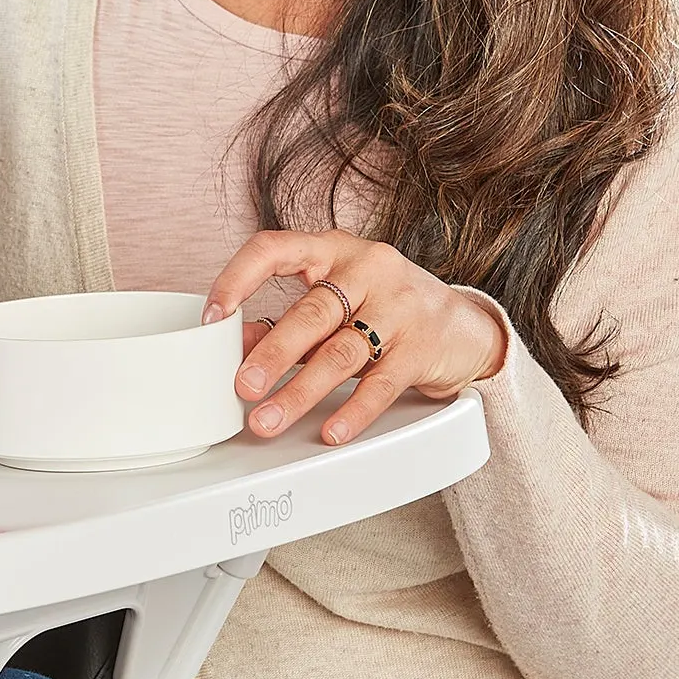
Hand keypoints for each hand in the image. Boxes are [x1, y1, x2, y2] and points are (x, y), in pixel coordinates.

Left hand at [202, 233, 507, 445]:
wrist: (465, 327)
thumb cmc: (389, 308)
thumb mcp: (337, 304)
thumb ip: (289, 322)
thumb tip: (239, 343)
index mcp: (334, 250)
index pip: (275, 249)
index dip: (238, 278)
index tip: (213, 315)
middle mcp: (368, 269)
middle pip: (312, 312)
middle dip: (273, 353)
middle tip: (242, 384)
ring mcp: (400, 306)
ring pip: (342, 351)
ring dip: (301, 390)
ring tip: (270, 418)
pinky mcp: (422, 346)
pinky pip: (382, 382)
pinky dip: (354, 410)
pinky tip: (332, 429)